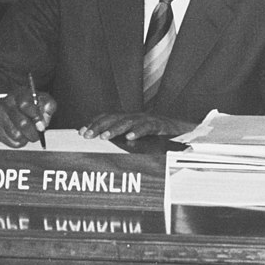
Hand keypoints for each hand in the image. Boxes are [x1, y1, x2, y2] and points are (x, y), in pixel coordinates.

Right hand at [0, 87, 56, 147]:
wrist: (11, 107)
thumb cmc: (32, 104)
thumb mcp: (42, 100)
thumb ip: (48, 106)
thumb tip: (44, 120)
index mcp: (20, 94)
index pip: (24, 104)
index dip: (35, 116)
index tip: (42, 126)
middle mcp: (8, 103)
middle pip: (21, 123)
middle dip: (33, 131)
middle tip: (39, 133)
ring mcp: (0, 116)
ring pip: (15, 134)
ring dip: (26, 137)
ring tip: (29, 133)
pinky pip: (11, 142)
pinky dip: (20, 142)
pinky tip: (22, 135)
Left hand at [79, 113, 195, 140]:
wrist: (184, 132)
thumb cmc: (158, 138)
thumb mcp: (137, 139)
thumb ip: (122, 141)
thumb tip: (103, 147)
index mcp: (128, 119)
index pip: (107, 117)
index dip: (94, 123)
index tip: (80, 132)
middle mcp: (136, 116)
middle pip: (114, 118)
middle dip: (98, 126)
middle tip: (86, 135)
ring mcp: (147, 119)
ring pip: (128, 122)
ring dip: (114, 129)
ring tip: (103, 137)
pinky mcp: (160, 125)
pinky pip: (148, 127)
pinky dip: (138, 132)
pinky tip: (130, 138)